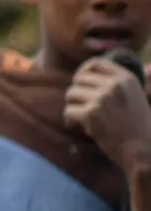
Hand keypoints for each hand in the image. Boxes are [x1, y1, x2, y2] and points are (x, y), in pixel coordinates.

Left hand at [63, 57, 150, 178]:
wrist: (143, 148)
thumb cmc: (138, 126)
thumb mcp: (133, 96)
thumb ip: (115, 85)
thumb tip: (87, 75)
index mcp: (126, 78)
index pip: (96, 63)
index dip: (83, 72)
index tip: (81, 84)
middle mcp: (114, 84)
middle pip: (78, 79)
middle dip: (76, 94)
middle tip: (82, 107)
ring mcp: (102, 98)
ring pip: (70, 94)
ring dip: (73, 107)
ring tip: (83, 119)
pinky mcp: (91, 114)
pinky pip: (68, 111)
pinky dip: (71, 121)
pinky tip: (82, 128)